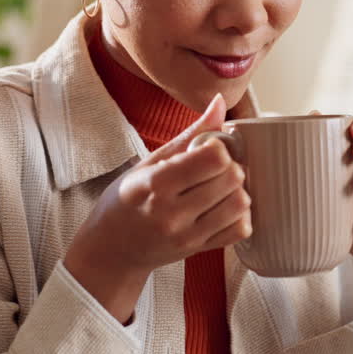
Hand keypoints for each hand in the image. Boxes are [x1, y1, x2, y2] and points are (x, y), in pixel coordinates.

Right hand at [64, 93, 251, 322]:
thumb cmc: (127, 200)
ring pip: (240, 203)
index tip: (207, 149)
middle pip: (232, 177)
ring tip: (220, 187)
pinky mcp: (199, 251)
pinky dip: (239, 215)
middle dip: (230, 166)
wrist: (112, 249)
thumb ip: (190, 133)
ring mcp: (187, 236)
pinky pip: (240, 230)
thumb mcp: (150, 162)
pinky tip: (223, 207)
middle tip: (215, 168)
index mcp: (155, 184)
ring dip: (237, 190)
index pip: (213, 158)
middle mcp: (172, 213)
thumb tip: (220, 102)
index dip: (217, 147)